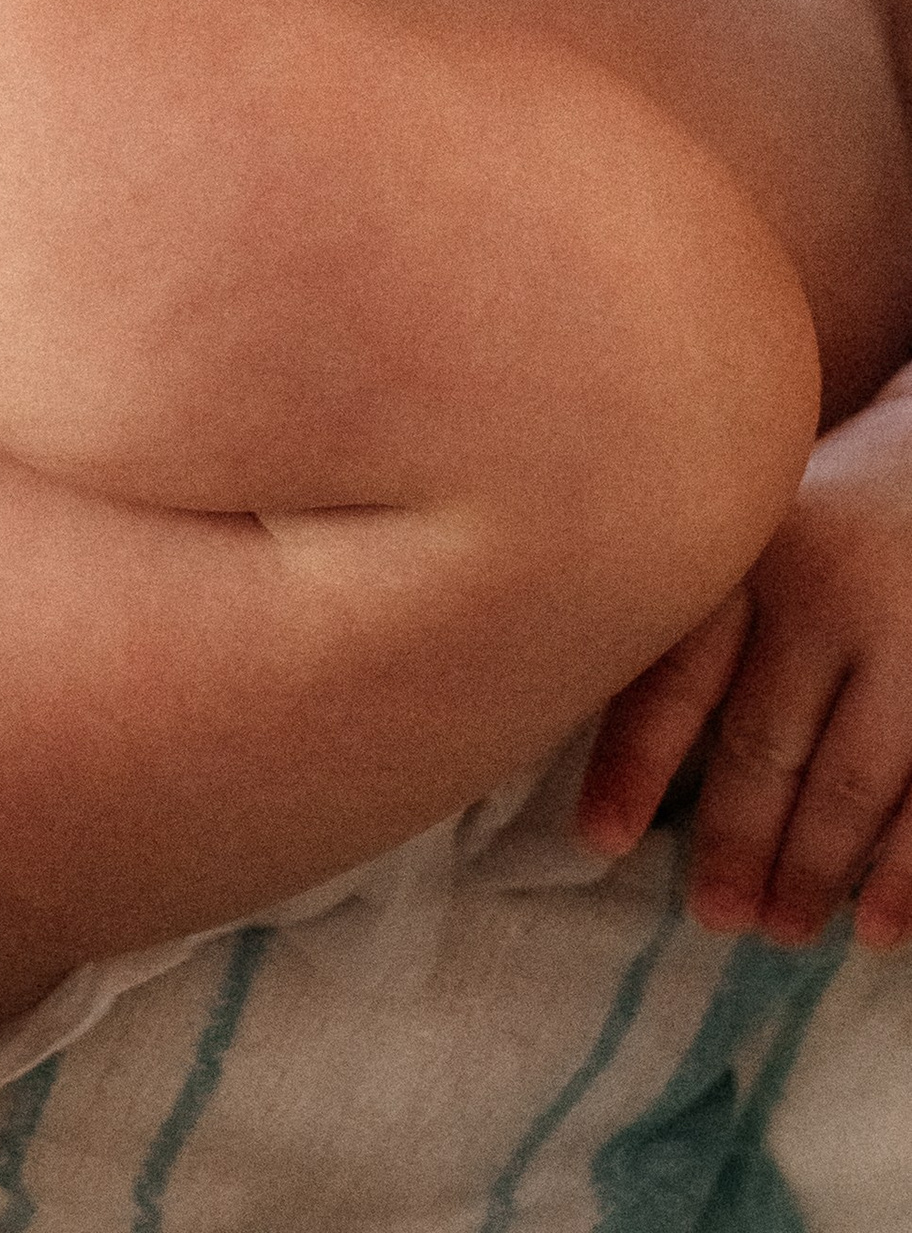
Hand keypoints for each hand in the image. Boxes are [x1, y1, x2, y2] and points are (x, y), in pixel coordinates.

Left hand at [579, 380, 911, 950]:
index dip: (634, 761)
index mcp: (752, 557)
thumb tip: (572, 705)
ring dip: (812, 869)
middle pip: (764, 740)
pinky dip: (905, 873)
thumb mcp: (756, 534)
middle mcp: (826, 594)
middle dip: (732, 839)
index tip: (600, 843)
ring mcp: (907, 639)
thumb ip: (698, 613)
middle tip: (712, 914)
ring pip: (850, 779)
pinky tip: (882, 929)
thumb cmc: (830, 521)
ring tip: (781, 929)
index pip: (680, 669)